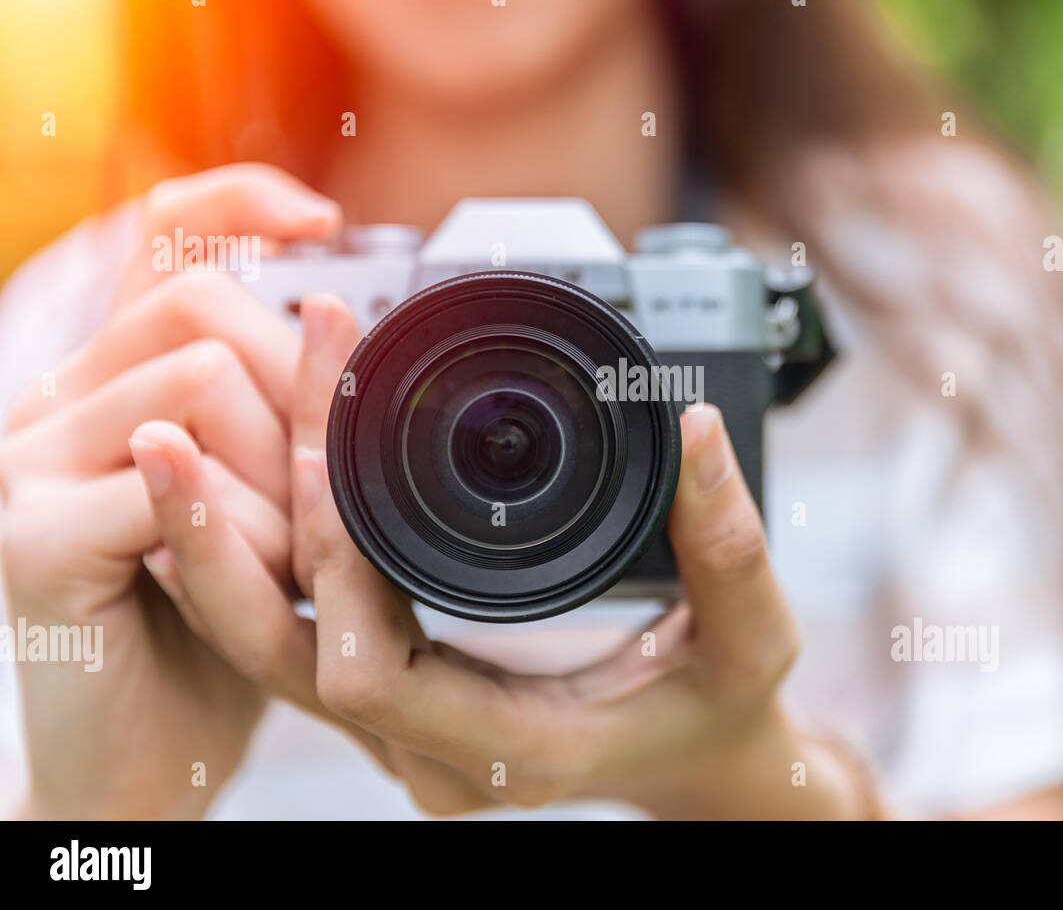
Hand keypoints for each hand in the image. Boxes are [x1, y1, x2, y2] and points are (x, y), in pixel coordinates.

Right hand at [0, 164, 339, 818]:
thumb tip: (346, 334)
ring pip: (199, 383)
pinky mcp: (32, 537)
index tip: (324, 220)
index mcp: (108, 383)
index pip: (156, 236)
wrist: (142, 758)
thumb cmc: (214, 629)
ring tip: (284, 555)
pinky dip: (246, 531)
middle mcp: (51, 402)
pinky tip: (249, 577)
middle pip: (201, 310)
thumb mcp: (261, 503)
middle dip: (292, 395)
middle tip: (316, 495)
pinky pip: (176, 477)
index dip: (237, 201)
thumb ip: (275, 420)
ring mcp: (27, 465)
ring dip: (277, 476)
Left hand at [141, 295, 874, 817]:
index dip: (330, 566)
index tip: (318, 447)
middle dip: (237, 531)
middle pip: (289, 651)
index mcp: (517, 745)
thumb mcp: (754, 634)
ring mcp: (405, 733)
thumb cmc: (724, 707)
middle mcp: (436, 753)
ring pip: (274, 646)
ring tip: (195, 427)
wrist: (700, 758)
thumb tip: (695, 426)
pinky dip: (260, 559)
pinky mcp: (394, 701)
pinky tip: (241, 477)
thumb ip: (729, 540)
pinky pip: (296, 637)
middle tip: (203, 415)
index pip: (371, 674)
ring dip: (232, 538)